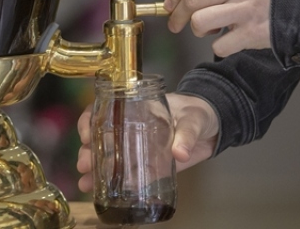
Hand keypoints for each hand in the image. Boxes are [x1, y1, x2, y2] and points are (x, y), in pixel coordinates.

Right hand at [76, 93, 219, 191]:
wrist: (214, 127)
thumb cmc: (199, 112)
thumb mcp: (193, 118)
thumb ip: (186, 134)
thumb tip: (179, 153)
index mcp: (138, 109)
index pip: (106, 109)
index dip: (90, 120)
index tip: (86, 134)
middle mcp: (133, 128)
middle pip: (102, 137)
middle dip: (88, 151)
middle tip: (84, 164)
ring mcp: (140, 148)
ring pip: (111, 157)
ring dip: (95, 170)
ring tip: (86, 182)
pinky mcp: (151, 166)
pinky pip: (130, 175)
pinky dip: (116, 183)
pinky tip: (99, 191)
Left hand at [165, 0, 273, 56]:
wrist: (298, 7)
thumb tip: (173, 1)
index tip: (169, 6)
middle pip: (190, 2)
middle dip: (176, 17)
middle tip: (175, 25)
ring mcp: (244, 10)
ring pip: (199, 23)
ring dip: (199, 30)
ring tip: (211, 29)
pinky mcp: (251, 33)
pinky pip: (218, 45)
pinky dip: (220, 46)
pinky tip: (230, 39)